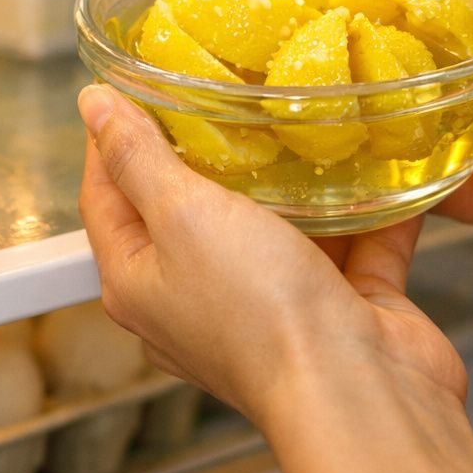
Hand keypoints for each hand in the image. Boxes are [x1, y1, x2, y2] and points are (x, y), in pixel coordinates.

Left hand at [78, 85, 472, 472]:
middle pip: (191, 206)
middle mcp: (198, 297)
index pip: (107, 194)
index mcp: (140, 282)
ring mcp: (270, 303)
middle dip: (212, 144)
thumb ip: (139, 157)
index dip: (113, 135)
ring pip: (278, 222)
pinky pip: (350, 241)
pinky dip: (365, 206)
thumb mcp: (182, 215)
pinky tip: (380, 155)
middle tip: (225, 82)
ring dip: (295, 175)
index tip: (135, 81)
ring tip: (306, 109)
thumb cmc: (258, 313)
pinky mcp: (340, 303)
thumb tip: (92, 106)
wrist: (359, 392)